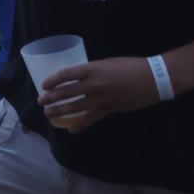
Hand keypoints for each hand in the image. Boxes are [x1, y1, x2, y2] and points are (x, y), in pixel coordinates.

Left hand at [38, 56, 162, 131]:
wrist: (153, 78)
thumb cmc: (130, 66)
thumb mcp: (106, 63)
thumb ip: (92, 71)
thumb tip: (78, 78)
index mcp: (92, 69)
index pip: (65, 74)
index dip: (52, 80)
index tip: (44, 85)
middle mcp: (93, 84)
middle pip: (65, 93)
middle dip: (51, 98)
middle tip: (41, 101)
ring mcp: (100, 98)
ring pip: (74, 107)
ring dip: (59, 111)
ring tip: (48, 113)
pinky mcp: (109, 109)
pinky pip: (90, 119)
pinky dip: (79, 125)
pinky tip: (71, 129)